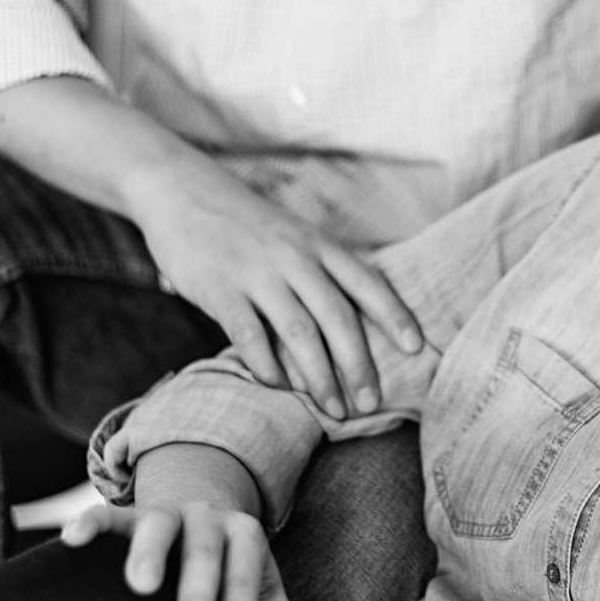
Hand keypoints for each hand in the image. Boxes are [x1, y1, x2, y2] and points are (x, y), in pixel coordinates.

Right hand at [63, 498, 290, 600]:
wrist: (196, 533)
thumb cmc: (229, 586)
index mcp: (246, 539)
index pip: (244, 587)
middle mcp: (208, 520)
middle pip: (205, 555)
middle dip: (198, 599)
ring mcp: (167, 514)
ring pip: (159, 526)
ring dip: (151, 553)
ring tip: (142, 585)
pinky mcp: (126, 517)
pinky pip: (108, 517)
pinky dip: (92, 524)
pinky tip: (74, 539)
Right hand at [126, 153, 420, 416]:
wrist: (182, 191)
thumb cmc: (247, 224)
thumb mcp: (295, 234)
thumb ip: (324, 269)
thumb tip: (361, 318)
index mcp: (318, 244)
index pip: (367, 282)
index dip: (394, 316)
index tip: (416, 349)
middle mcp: (294, 257)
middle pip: (337, 317)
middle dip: (359, 364)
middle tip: (371, 403)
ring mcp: (256, 273)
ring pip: (299, 332)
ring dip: (320, 377)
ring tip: (333, 409)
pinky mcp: (219, 289)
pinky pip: (248, 335)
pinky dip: (267, 366)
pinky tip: (279, 387)